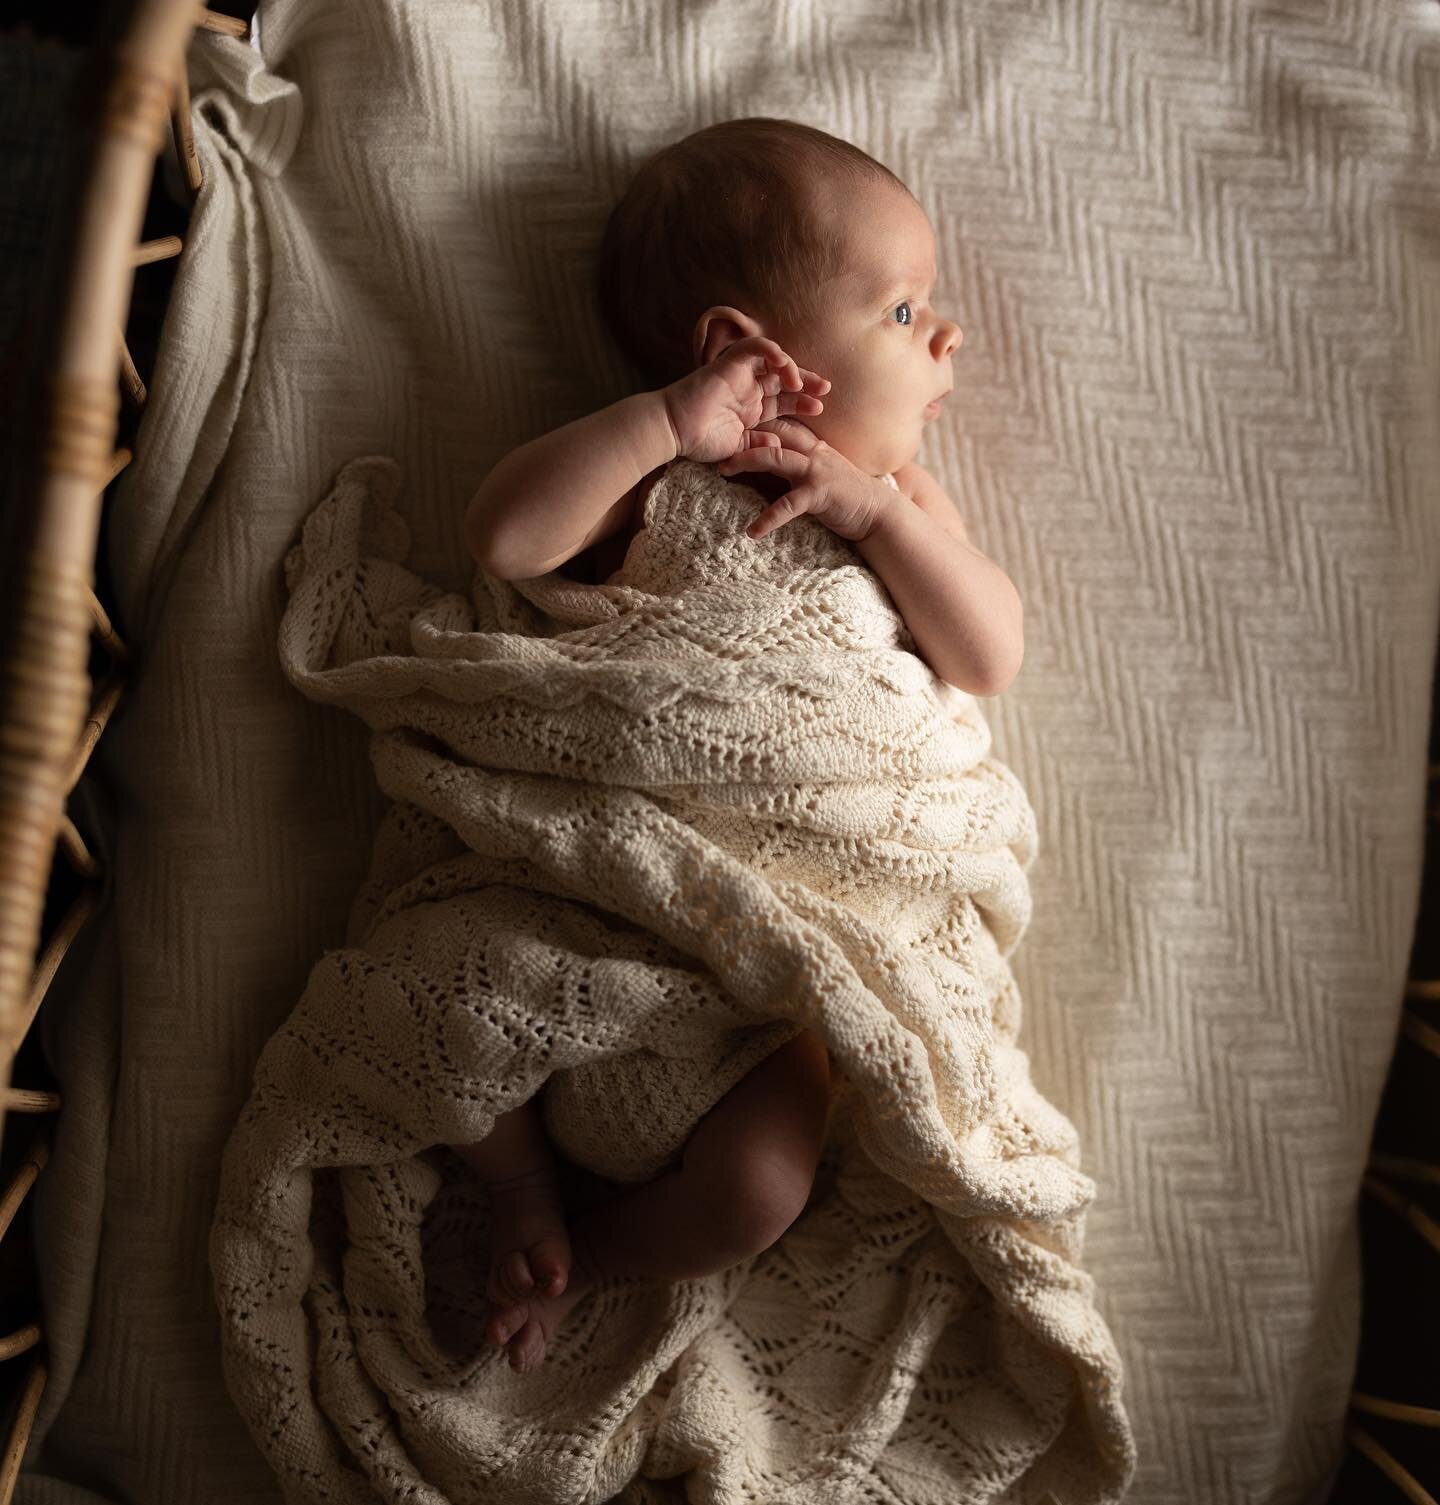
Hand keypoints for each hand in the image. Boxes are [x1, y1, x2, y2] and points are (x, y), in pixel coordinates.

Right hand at [662, 337, 830, 463]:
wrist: (673, 430)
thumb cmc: (698, 440)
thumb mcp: (737, 447)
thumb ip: (757, 444)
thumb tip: (776, 442)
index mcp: (750, 407)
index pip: (783, 399)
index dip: (802, 401)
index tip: (819, 408)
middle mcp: (747, 388)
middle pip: (783, 378)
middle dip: (807, 382)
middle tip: (825, 389)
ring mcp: (739, 374)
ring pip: (774, 359)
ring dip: (793, 368)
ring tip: (805, 383)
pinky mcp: (729, 363)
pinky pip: (756, 348)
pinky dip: (773, 352)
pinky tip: (785, 367)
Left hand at [716, 416, 896, 544]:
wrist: (877, 513)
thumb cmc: (847, 495)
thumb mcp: (821, 473)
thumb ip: (799, 466)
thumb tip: (771, 466)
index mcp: (811, 446)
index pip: (779, 424)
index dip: (754, 419)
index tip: (729, 421)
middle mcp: (812, 452)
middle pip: (771, 433)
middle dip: (742, 435)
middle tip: (716, 441)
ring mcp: (815, 471)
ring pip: (774, 458)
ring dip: (746, 462)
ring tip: (722, 472)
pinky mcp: (819, 494)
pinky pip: (787, 506)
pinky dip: (768, 519)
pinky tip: (752, 532)